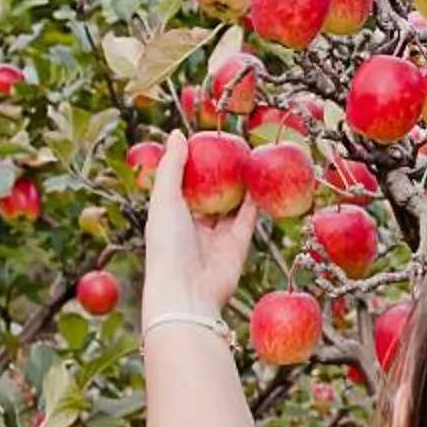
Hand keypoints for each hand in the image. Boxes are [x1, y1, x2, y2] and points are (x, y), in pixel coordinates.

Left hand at [142, 130, 256, 326]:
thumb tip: (177, 133)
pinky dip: (256, 202)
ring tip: (253, 158)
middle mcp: (193, 225)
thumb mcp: (164, 199)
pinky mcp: (237, 245)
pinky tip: (262, 180)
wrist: (187, 293)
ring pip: (232, 204)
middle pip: (210, 192)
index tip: (210, 140)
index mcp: (170, 214)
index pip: (184, 183)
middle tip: (237, 147)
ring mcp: (216, 236)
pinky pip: (248, 219)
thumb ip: (172, 167)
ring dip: (242, 184)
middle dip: (222, 173)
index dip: (196, 163)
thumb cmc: (167, 245)